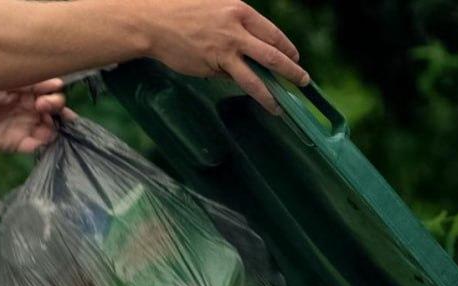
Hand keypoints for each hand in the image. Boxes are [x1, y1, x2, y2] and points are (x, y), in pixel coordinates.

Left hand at [0, 79, 76, 153]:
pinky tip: (39, 140)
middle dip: (57, 110)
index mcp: (28, 92)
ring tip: (45, 126)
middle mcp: (30, 109)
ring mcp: (25, 127)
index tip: (45, 96)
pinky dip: (42, 144)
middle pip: (56, 112)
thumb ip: (30, 83)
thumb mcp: (5, 83)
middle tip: (44, 108)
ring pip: (50, 130)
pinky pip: (36, 146)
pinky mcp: (17, 144)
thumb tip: (59, 83)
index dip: (55, 95)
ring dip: (54, 129)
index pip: (53, 94)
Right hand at [140, 0, 308, 113]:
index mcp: (239, 10)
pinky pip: (235, 79)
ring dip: (272, 91)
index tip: (294, 57)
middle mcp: (237, 28)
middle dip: (291, 70)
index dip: (287, 47)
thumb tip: (246, 54)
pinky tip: (257, 99)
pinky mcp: (214, 63)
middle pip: (273, 53)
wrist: (154, 22)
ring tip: (281, 104)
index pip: (271, 32)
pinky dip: (247, 89)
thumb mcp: (213, 10)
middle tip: (303, 81)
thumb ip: (232, 28)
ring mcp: (226, 47)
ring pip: (258, 74)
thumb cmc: (180, 14)